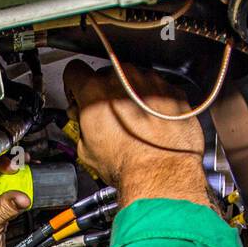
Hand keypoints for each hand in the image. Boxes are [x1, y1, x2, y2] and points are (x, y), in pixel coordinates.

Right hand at [62, 60, 208, 208]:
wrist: (162, 175)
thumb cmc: (128, 165)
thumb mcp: (86, 150)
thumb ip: (81, 126)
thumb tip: (83, 124)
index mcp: (95, 91)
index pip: (75, 71)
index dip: (74, 85)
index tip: (79, 96)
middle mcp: (123, 79)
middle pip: (106, 76)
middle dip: (105, 95)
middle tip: (109, 119)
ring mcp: (151, 82)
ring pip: (134, 81)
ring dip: (132, 97)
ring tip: (134, 125)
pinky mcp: (172, 91)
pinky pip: (159, 91)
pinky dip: (155, 103)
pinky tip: (153, 125)